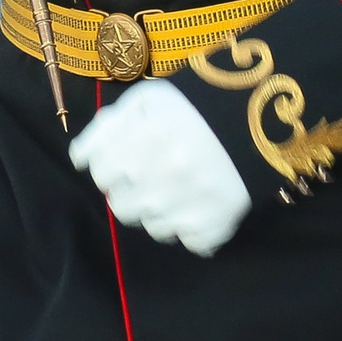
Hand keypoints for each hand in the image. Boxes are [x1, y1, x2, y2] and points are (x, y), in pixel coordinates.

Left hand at [69, 78, 250, 255]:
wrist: (261, 115)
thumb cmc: (196, 104)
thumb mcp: (147, 98)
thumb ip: (107, 125)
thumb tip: (80, 159)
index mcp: (137, 147)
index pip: (98, 172)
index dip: (113, 160)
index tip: (132, 152)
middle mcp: (156, 184)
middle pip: (120, 206)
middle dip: (133, 189)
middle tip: (157, 169)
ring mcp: (184, 210)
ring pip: (153, 227)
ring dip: (161, 209)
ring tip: (183, 185)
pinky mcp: (212, 227)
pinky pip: (190, 242)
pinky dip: (194, 228)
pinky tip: (203, 203)